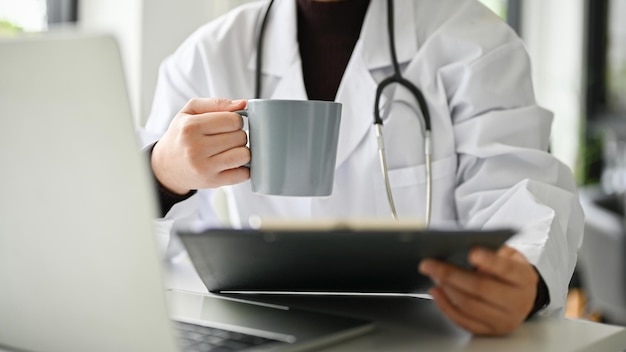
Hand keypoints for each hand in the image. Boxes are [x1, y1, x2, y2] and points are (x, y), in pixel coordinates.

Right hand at [151, 98, 249, 194]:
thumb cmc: (181, 135)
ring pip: (244, 155)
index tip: (228, 124)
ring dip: (242, 151)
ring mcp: (204, 168)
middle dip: (238, 135)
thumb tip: (243, 103)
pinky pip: (243, 174)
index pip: (233, 120)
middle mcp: (196, 148)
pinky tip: (231, 164)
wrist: (166, 165)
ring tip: (230, 150)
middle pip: (240, 137)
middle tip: (226, 138)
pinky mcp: (213, 182)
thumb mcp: (190, 111)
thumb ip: (216, 104)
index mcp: (190, 127)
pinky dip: (243, 168)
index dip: (235, 120)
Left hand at [418, 246, 537, 335]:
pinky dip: (446, 305)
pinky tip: (436, 291)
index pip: (506, 269)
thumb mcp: (508, 256)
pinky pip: (463, 320)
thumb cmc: (510, 273)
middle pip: (480, 288)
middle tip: (431, 264)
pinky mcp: (489, 330)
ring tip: (433, 274)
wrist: (522, 297)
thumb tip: (464, 250)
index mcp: (523, 279)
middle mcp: (517, 302)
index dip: (489, 261)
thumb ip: (492, 252)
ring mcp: (503, 319)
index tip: (471, 253)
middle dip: (451, 274)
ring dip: (446, 288)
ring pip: (469, 305)